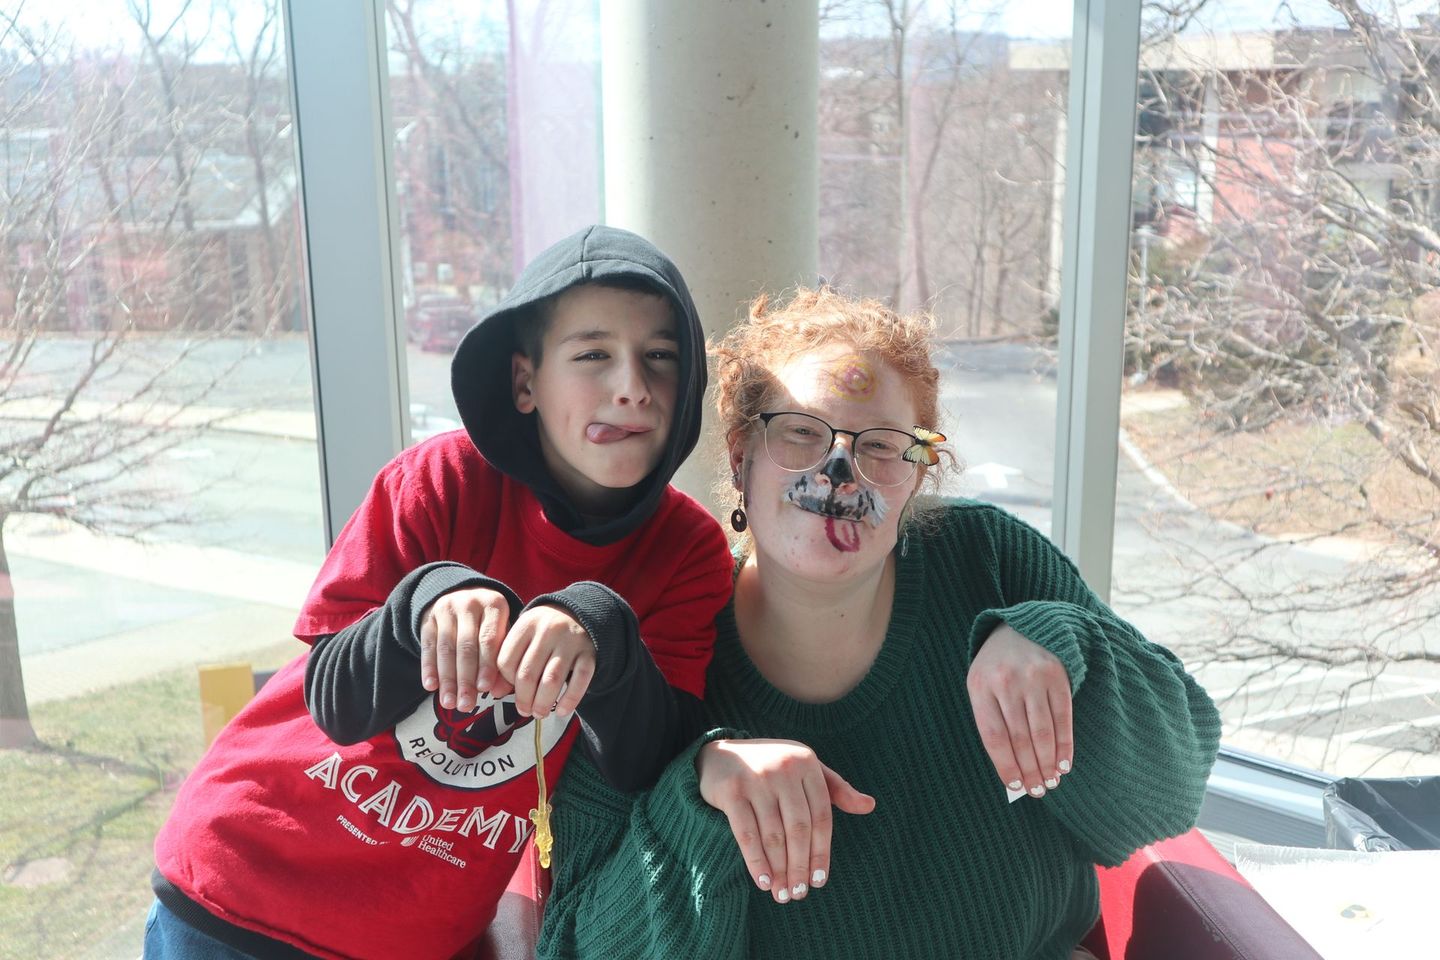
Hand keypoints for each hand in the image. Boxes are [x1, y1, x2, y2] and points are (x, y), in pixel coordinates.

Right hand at [420, 587, 511, 711]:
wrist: (462, 595)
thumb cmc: (490, 623)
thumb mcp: (503, 632)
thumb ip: (503, 660)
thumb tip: (498, 691)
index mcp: (494, 604)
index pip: (489, 638)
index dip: (486, 665)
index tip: (484, 690)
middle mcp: (469, 603)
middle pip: (466, 646)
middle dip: (465, 679)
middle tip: (465, 705)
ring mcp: (446, 609)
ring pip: (445, 648)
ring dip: (447, 679)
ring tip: (449, 703)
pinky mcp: (428, 619)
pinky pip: (428, 646)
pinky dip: (428, 668)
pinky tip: (431, 686)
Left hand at [494, 604, 595, 717]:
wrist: (581, 615)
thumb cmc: (545, 632)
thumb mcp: (524, 636)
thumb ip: (508, 661)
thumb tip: (495, 692)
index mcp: (527, 624)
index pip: (506, 660)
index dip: (506, 681)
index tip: (511, 690)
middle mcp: (548, 630)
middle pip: (528, 673)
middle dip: (524, 699)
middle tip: (524, 711)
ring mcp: (571, 641)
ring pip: (552, 680)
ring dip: (543, 703)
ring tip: (539, 713)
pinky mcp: (589, 653)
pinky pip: (579, 681)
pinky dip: (570, 700)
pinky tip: (562, 711)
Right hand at [696, 739, 874, 904]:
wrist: (719, 755)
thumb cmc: (770, 767)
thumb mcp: (804, 770)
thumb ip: (836, 788)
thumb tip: (870, 806)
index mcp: (807, 763)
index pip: (821, 816)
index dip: (822, 852)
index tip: (819, 882)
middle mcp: (784, 768)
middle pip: (798, 828)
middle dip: (800, 866)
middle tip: (799, 894)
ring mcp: (756, 778)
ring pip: (773, 834)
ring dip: (779, 870)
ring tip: (782, 894)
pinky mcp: (731, 790)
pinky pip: (746, 833)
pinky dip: (756, 861)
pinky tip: (763, 882)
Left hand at [967, 622, 1073, 797]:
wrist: (1022, 627)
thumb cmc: (998, 668)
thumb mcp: (983, 687)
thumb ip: (993, 722)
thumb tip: (1013, 769)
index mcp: (980, 686)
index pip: (993, 736)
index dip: (1005, 765)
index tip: (1015, 786)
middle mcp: (1006, 681)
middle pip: (1019, 738)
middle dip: (1030, 770)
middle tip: (1038, 791)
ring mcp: (1033, 677)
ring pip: (1042, 731)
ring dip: (1048, 763)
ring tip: (1051, 782)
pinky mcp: (1057, 675)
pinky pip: (1063, 718)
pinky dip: (1065, 745)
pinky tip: (1064, 764)